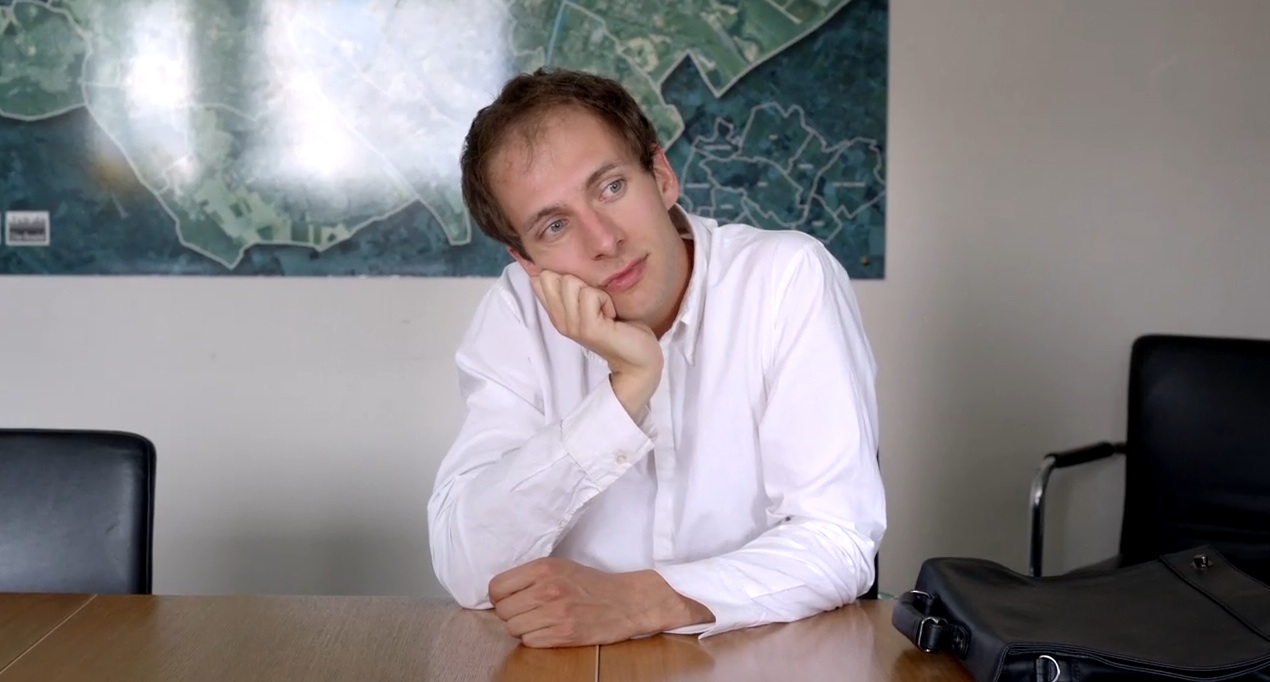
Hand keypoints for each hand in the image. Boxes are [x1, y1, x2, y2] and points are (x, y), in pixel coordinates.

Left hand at [488, 558, 712, 647]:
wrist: (626, 601)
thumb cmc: (591, 584)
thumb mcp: (560, 567)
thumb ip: (530, 576)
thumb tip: (500, 593)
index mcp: (543, 568)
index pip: (497, 587)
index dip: (499, 597)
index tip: (508, 600)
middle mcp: (547, 589)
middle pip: (503, 611)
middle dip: (511, 614)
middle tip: (527, 612)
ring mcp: (555, 613)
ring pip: (514, 629)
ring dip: (523, 628)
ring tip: (540, 621)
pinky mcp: (564, 634)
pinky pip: (530, 642)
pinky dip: (536, 639)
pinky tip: (550, 630)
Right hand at [530, 272, 662, 417]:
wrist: (637, 358)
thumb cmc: (619, 327)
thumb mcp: (591, 303)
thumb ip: (574, 289)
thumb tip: (558, 267)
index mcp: (557, 313)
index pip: (539, 279)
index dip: (563, 275)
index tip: (584, 294)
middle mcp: (559, 321)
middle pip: (552, 277)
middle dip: (579, 281)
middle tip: (596, 303)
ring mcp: (572, 326)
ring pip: (570, 282)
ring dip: (594, 291)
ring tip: (605, 310)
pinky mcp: (588, 328)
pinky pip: (590, 294)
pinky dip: (605, 300)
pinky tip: (611, 316)